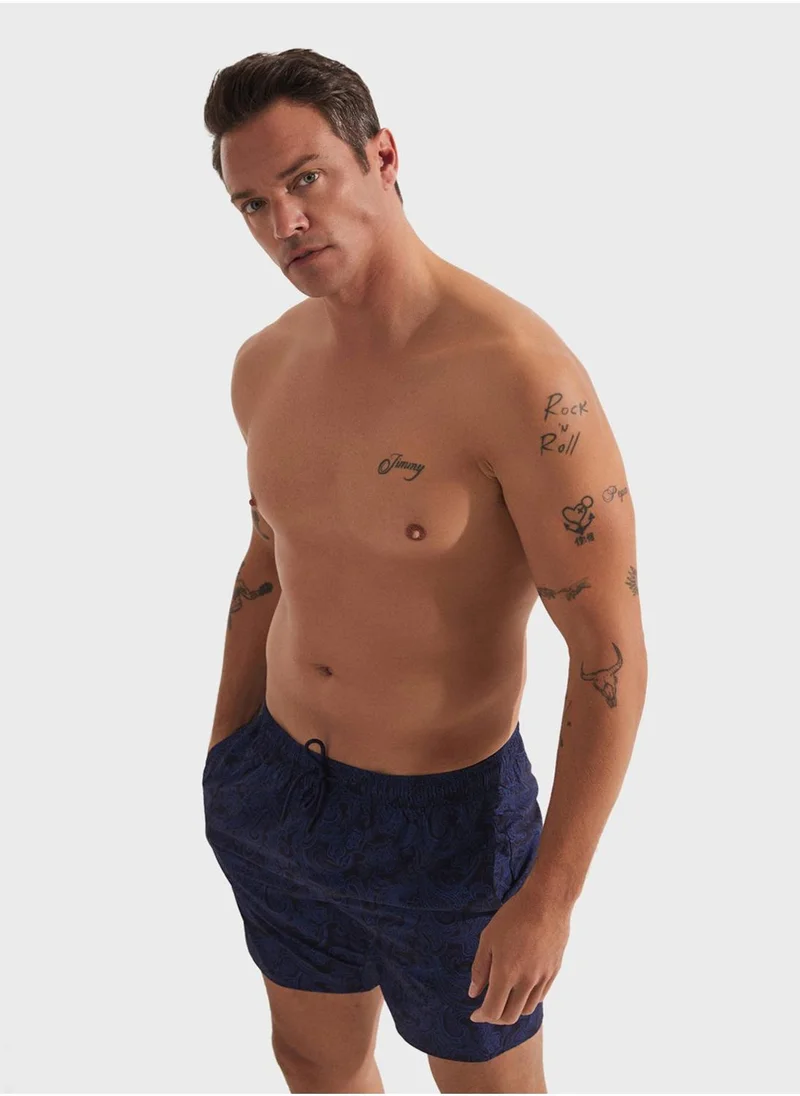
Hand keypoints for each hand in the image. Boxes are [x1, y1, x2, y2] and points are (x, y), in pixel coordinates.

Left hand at [467, 889, 570, 1024]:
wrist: (547, 903)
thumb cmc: (513, 916)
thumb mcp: (488, 938)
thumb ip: (480, 969)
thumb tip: (473, 993)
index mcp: (506, 973)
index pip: (493, 1010)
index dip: (481, 1016)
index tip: (474, 1014)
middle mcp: (526, 981)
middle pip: (510, 1016)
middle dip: (495, 1017)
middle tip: (487, 1009)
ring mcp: (542, 978)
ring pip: (527, 1009)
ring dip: (512, 1010)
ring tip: (504, 1000)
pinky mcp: (553, 972)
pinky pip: (540, 997)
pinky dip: (527, 1000)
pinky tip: (520, 989)